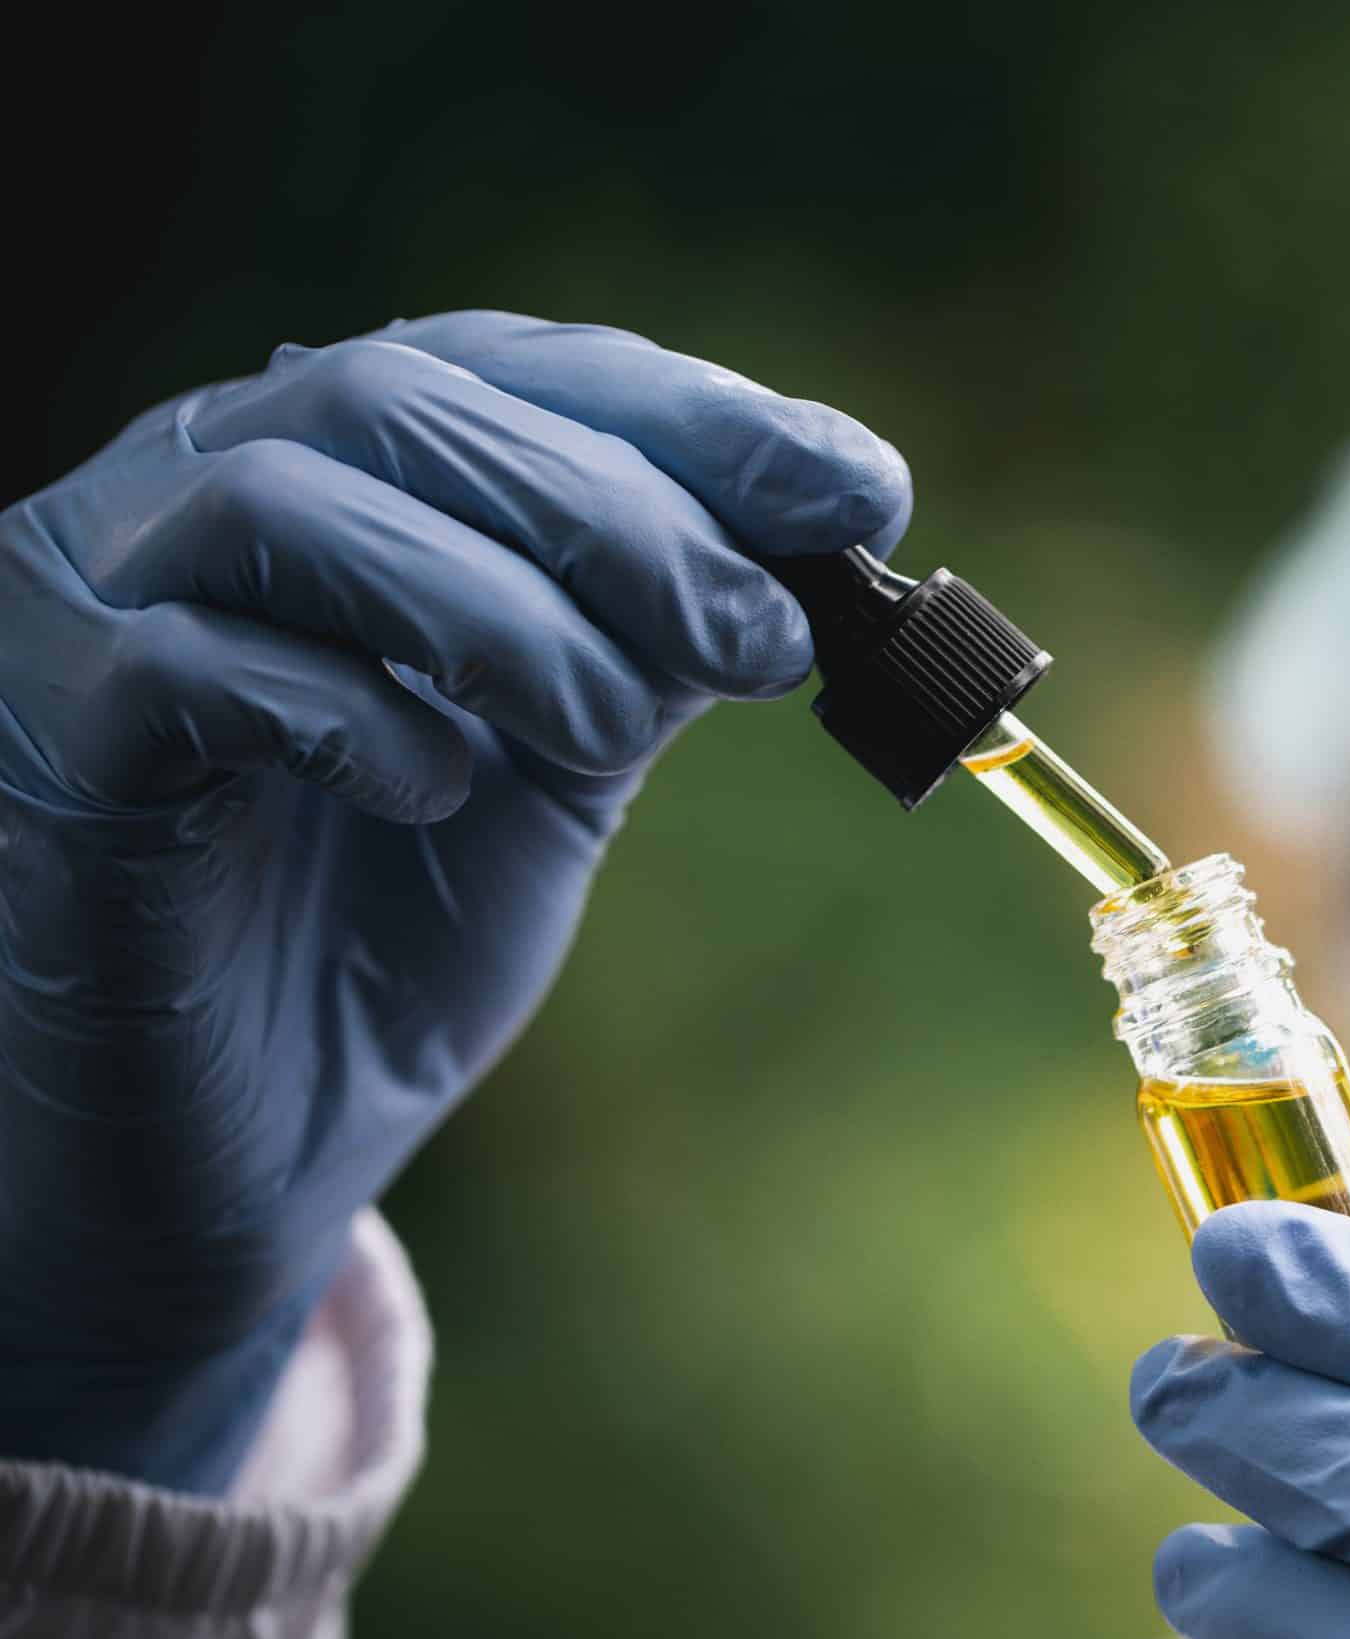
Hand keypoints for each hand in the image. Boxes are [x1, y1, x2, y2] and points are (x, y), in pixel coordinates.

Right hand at [0, 311, 907, 1489]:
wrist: (237, 1153)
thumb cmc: (390, 933)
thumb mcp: (563, 761)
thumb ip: (651, 643)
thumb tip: (815, 557)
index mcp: (341, 473)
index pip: (512, 369)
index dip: (696, 413)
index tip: (862, 490)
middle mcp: (197, 490)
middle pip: (405, 400)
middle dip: (625, 518)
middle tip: (763, 643)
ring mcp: (96, 598)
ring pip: (293, 502)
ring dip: (501, 611)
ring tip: (605, 735)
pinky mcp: (51, 738)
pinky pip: (189, 669)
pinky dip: (351, 715)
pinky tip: (435, 791)